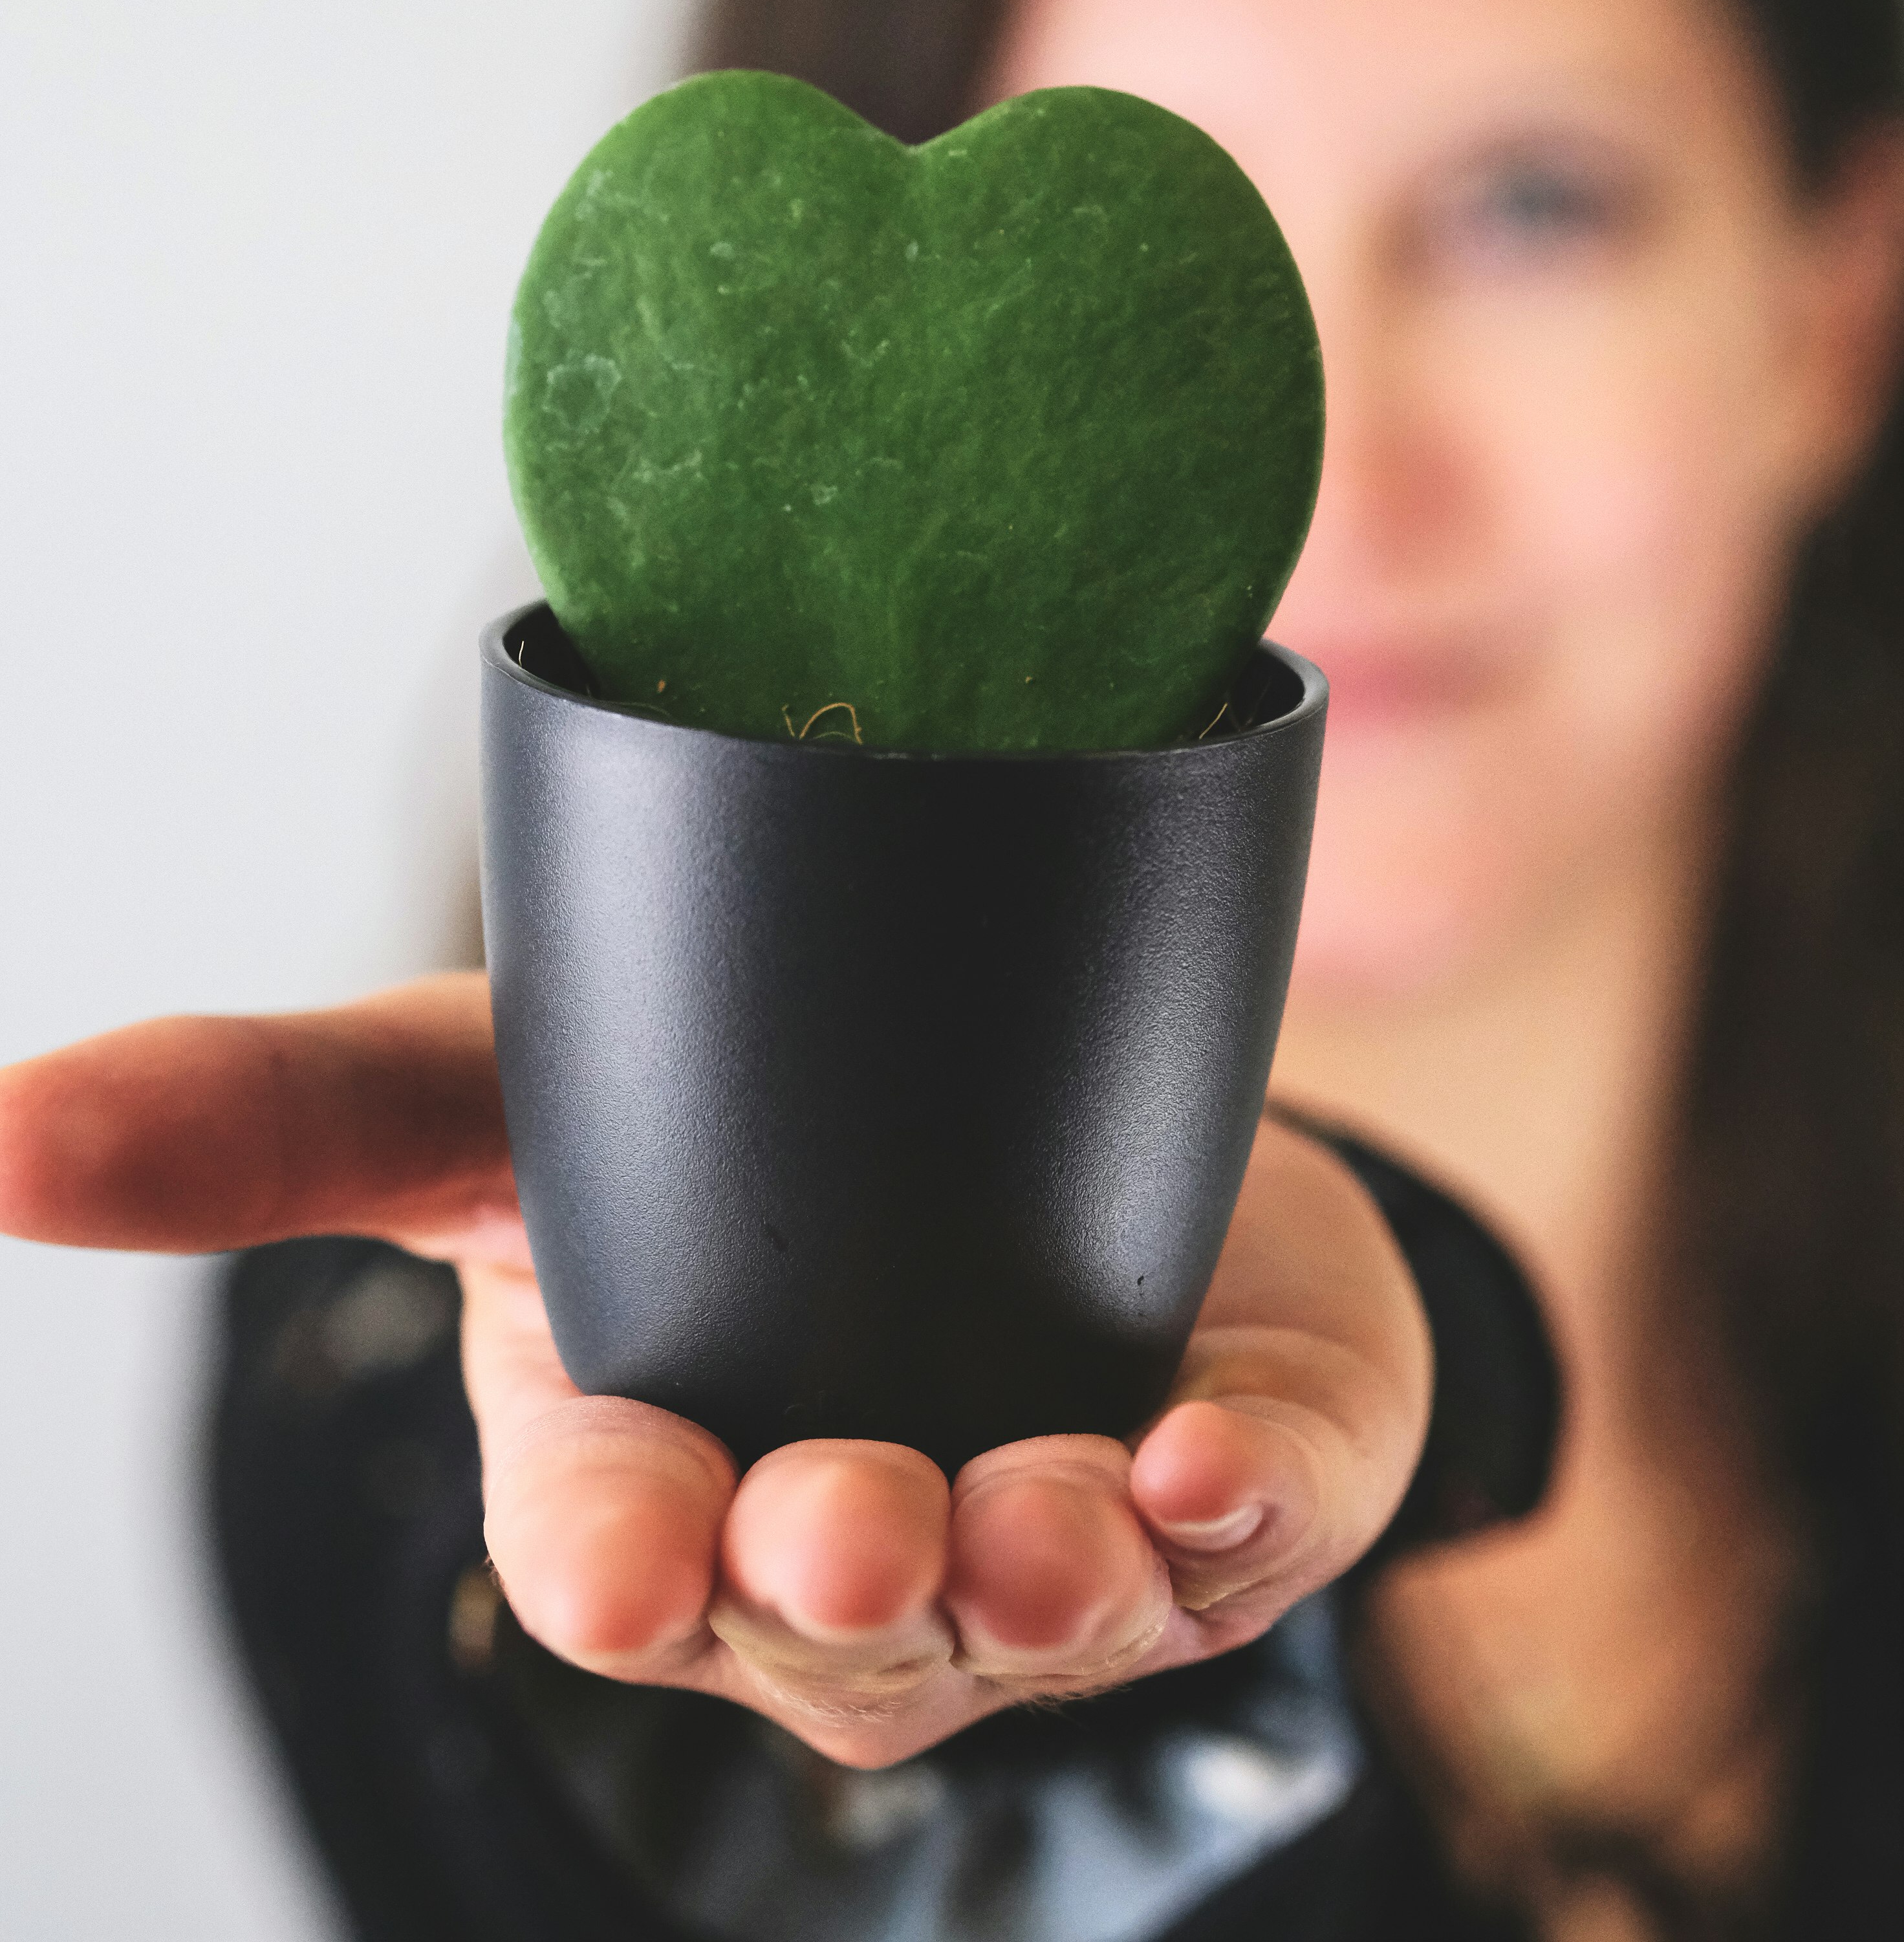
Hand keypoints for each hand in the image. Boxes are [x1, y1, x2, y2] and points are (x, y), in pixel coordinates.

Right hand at [0, 975, 1429, 1766]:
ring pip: (1030, 1612)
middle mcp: (832, 1548)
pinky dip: (1231, 1515)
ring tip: (1037, 1516)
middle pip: (819, 1617)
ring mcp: (1039, 1539)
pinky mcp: (1229, 1482)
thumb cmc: (741, 1120)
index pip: (608, 1560)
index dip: (606, 1560)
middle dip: (823, 1578)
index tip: (613, 1538)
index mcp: (646, 1466)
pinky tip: (1204, 1473)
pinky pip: (1241, 1541)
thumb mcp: (495, 1082)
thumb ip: (274, 1114)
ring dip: (1034, 1575)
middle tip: (837, 1515)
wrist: (1014, 1070)